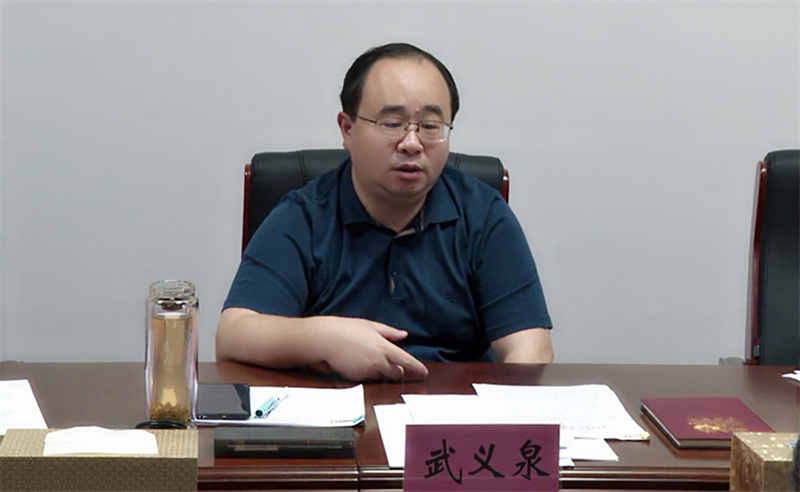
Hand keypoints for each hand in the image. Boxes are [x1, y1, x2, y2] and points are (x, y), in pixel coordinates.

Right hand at [309, 316, 428, 381]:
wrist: (325, 339)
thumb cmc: (347, 329)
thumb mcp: (370, 326)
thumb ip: (389, 332)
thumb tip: (403, 335)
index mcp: (384, 347)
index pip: (406, 361)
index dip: (417, 367)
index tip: (424, 372)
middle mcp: (378, 361)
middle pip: (396, 372)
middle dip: (398, 370)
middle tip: (395, 365)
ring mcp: (367, 371)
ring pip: (382, 376)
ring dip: (382, 370)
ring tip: (370, 358)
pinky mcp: (357, 378)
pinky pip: (368, 377)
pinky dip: (368, 372)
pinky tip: (358, 361)